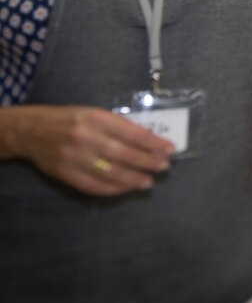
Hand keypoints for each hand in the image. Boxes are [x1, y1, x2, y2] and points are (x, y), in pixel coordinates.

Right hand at [15, 105, 172, 195]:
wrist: (32, 131)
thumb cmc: (70, 120)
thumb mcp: (95, 113)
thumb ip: (119, 126)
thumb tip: (149, 140)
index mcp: (96, 118)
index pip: (132, 133)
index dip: (153, 143)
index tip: (169, 149)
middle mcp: (86, 138)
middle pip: (124, 154)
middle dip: (148, 162)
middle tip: (163, 167)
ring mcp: (75, 158)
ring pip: (111, 173)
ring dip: (134, 179)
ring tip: (148, 182)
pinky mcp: (66, 174)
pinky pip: (94, 186)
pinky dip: (114, 189)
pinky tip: (127, 187)